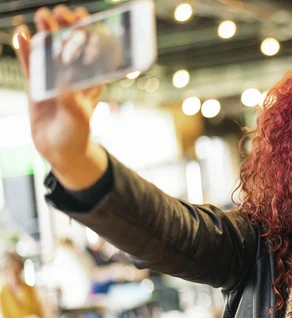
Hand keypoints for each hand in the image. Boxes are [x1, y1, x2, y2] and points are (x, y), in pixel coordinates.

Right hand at [15, 5, 107, 189]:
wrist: (59, 150)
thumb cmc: (77, 134)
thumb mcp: (78, 117)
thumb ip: (70, 100)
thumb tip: (64, 82)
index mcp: (90, 82)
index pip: (90, 52)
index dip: (87, 32)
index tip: (82, 17)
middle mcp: (73, 77)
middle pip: (68, 46)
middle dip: (64, 27)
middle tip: (58, 12)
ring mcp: (53, 79)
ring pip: (49, 52)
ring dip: (46, 33)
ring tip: (41, 15)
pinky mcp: (36, 86)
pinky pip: (30, 65)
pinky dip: (25, 50)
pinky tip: (21, 34)